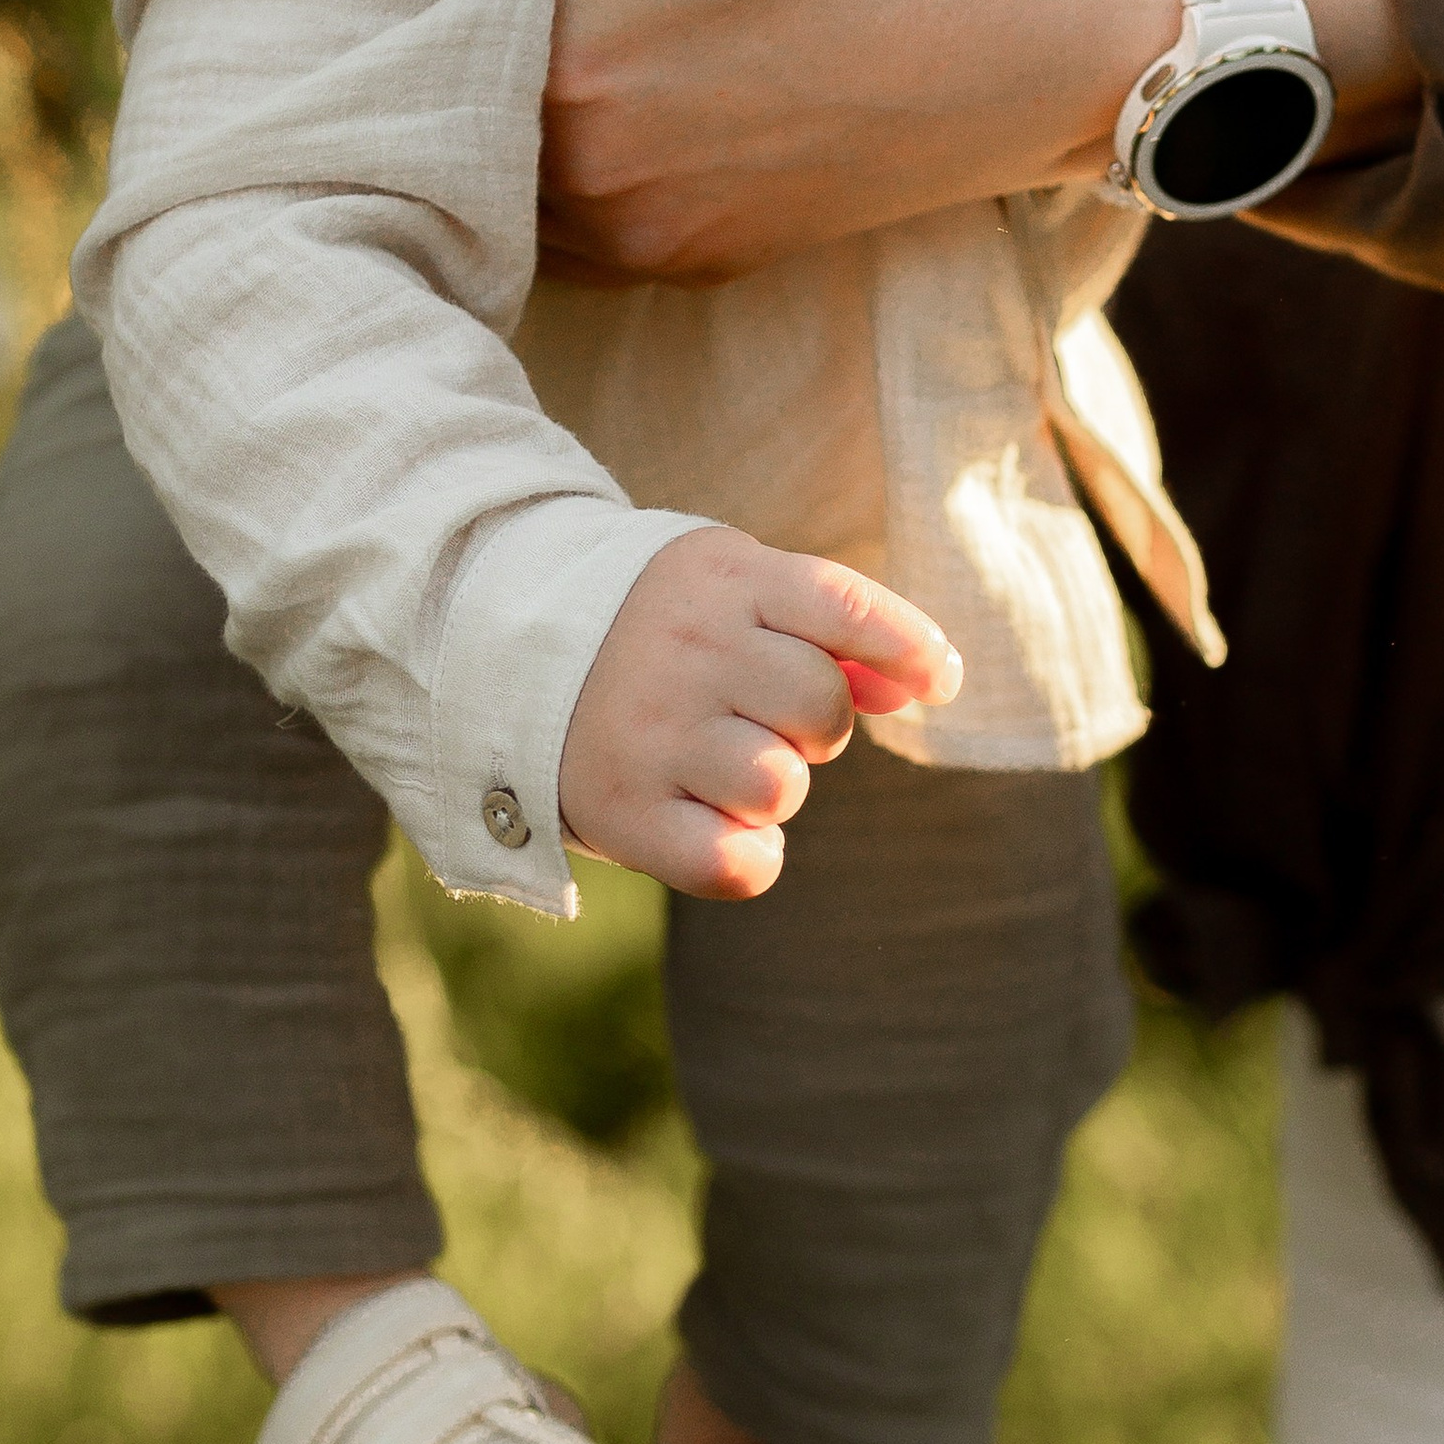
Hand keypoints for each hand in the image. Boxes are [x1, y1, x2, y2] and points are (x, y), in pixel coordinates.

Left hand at [415, 0, 1411, 282]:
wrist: (1018, 38)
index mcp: (570, 55)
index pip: (428, 11)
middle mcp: (587, 170)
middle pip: (458, 103)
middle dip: (449, 41)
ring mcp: (640, 229)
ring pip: (509, 175)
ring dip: (502, 119)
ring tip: (514, 36)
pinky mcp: (692, 259)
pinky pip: (577, 227)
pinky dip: (568, 171)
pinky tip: (594, 103)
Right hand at [556, 523, 960, 898]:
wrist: (501, 649)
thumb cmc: (657, 624)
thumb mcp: (734, 591)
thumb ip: (828, 627)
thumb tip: (924, 684)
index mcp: (724, 580)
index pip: (845, 606)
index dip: (911, 647)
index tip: (941, 682)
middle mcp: (686, 649)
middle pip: (822, 707)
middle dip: (819, 725)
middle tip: (767, 718)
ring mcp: (650, 731)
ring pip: (781, 785)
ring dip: (776, 786)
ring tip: (726, 763)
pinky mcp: (621, 810)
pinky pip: (737, 863)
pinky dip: (750, 858)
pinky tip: (722, 828)